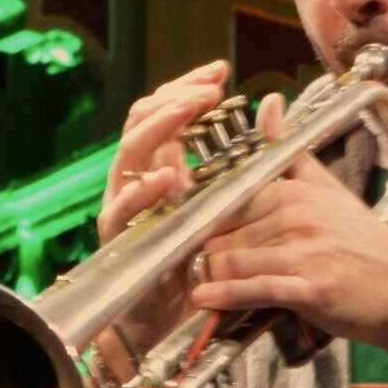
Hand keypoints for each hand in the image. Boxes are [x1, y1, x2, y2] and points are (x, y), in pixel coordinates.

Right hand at [94, 59, 233, 352]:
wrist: (171, 316)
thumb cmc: (196, 260)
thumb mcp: (222, 202)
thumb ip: (238, 159)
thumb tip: (268, 108)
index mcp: (159, 164)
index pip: (166, 109)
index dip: (189, 85)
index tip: (221, 71)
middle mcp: (136, 177)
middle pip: (142, 119)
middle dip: (176, 98)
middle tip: (210, 89)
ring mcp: (123, 205)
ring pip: (129, 152)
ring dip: (160, 128)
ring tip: (189, 111)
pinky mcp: (119, 238)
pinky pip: (123, 207)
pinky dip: (145, 190)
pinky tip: (168, 176)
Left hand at [191, 146, 387, 364]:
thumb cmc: (365, 244)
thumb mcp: (328, 188)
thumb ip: (289, 151)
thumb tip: (269, 103)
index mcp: (296, 193)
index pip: (230, 201)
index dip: (204, 219)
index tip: (188, 232)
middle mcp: (299, 218)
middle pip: (225, 233)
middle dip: (202, 252)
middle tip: (185, 266)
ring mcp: (306, 253)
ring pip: (233, 260)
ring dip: (208, 276)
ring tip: (195, 285)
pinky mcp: (312, 288)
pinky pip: (256, 289)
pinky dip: (226, 296)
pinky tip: (206, 299)